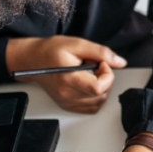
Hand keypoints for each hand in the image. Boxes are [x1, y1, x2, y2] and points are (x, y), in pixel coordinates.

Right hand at [6, 35, 126, 112]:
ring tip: (90, 73)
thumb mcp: (77, 44)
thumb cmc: (51, 51)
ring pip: (98, 102)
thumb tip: (119, 62)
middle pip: (100, 95)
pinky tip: (88, 83)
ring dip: (101, 88)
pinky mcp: (66, 105)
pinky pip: (90, 107)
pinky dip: (94, 96)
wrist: (33, 60)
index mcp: (68, 78)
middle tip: (95, 65)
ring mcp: (66, 101)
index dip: (107, 74)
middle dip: (105, 79)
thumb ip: (100, 53)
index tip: (101, 63)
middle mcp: (66, 94)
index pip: (98, 87)